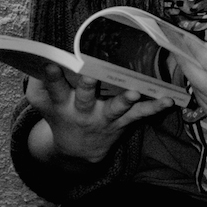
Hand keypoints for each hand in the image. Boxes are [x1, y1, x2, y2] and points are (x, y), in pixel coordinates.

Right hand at [26, 64, 173, 166]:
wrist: (77, 150)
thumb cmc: (60, 115)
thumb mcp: (43, 102)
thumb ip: (38, 82)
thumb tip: (39, 56)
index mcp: (62, 104)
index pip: (54, 89)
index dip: (51, 77)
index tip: (50, 64)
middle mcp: (83, 112)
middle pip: (85, 98)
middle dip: (87, 87)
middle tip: (89, 77)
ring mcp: (105, 118)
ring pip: (115, 108)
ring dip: (125, 100)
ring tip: (134, 92)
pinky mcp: (123, 122)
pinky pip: (140, 114)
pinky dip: (155, 108)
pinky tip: (168, 100)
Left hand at [177, 38, 206, 133]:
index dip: (198, 52)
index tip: (186, 39)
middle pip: (202, 81)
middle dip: (186, 62)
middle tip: (175, 47)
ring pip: (199, 91)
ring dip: (189, 73)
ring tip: (185, 58)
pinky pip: (201, 101)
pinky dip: (196, 86)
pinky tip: (198, 75)